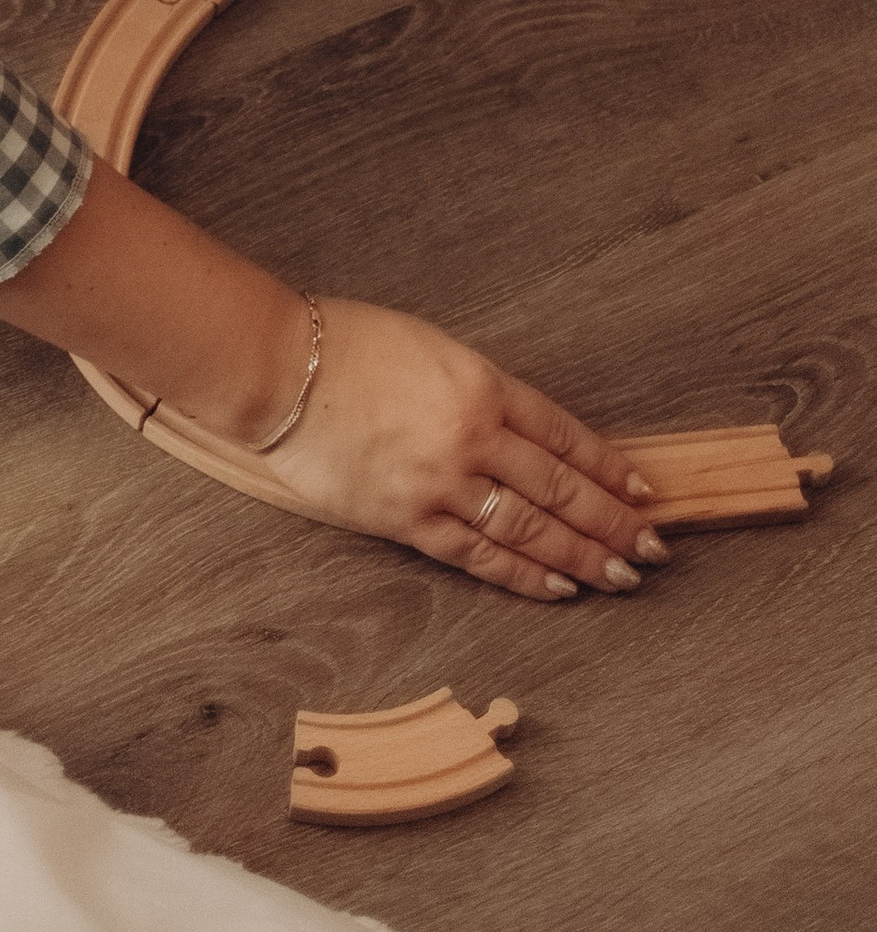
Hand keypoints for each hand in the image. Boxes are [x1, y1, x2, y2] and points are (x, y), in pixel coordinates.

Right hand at [253, 297, 668, 600]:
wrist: (276, 368)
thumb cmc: (342, 344)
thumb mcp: (427, 348)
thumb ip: (476, 390)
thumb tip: (521, 432)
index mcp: (480, 383)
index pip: (564, 435)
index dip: (607, 467)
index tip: (641, 490)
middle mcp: (473, 436)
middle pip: (561, 489)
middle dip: (614, 521)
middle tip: (655, 547)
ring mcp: (442, 482)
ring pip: (532, 530)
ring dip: (584, 556)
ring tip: (622, 575)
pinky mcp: (408, 519)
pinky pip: (480, 556)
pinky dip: (524, 575)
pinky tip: (558, 586)